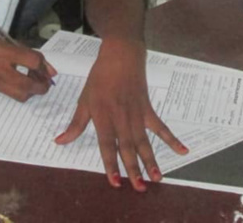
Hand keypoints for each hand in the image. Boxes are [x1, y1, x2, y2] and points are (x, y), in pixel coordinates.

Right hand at [0, 34, 55, 101]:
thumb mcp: (0, 40)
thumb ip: (21, 49)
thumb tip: (41, 63)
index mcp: (3, 52)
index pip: (32, 61)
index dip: (43, 64)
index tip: (46, 65)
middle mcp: (0, 70)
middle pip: (29, 85)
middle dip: (42, 85)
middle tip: (46, 81)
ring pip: (21, 95)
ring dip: (32, 91)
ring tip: (35, 82)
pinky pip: (12, 94)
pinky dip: (21, 91)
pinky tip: (22, 82)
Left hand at [54, 37, 186, 191]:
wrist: (121, 55)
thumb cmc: (100, 77)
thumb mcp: (84, 99)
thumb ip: (75, 124)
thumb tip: (60, 141)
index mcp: (103, 117)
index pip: (107, 146)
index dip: (111, 164)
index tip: (116, 182)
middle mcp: (121, 118)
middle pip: (128, 148)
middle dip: (134, 169)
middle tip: (140, 188)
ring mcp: (137, 114)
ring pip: (144, 141)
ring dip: (151, 160)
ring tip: (157, 178)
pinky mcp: (148, 109)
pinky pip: (161, 127)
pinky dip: (172, 139)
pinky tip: (183, 150)